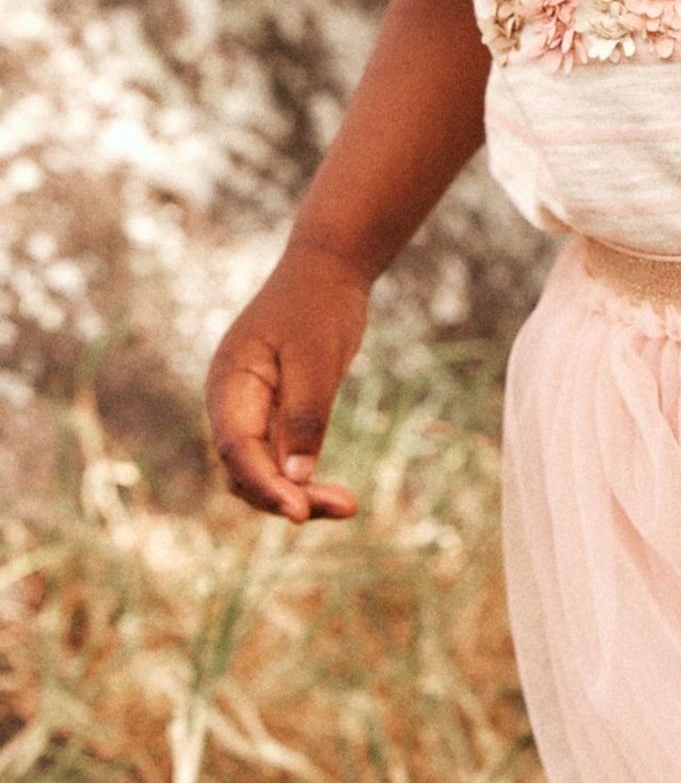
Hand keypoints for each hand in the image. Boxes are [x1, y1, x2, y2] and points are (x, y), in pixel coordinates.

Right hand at [205, 241, 367, 523]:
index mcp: (229, 385)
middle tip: (346, 507)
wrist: (327, 270)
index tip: (298, 512)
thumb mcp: (316, 357)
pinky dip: (304, 480)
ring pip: (263, 472)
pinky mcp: (275, 417)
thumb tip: (295, 478)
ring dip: (298, 494)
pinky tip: (338, 497)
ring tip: (348, 506)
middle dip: (287, 496)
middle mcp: (232, 405)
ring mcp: (252, 413)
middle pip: (246, 470)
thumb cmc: (318, 305)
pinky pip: (281, 460)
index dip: (265, 485)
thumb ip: (305, 415)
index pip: (237, 448)